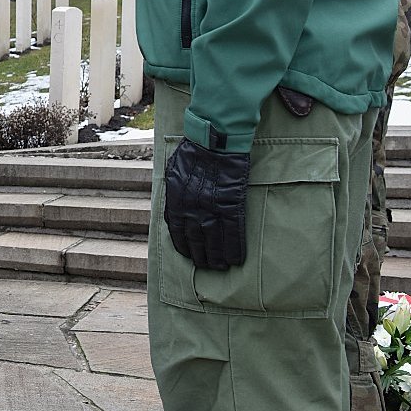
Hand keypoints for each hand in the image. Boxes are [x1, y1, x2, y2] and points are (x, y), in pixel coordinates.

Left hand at [162, 138, 250, 269]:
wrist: (213, 143)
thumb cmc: (192, 154)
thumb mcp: (173, 174)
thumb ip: (173, 193)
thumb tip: (175, 206)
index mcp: (175, 203)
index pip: (177, 233)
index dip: (184, 247)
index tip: (189, 255)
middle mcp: (191, 210)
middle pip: (195, 241)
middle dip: (201, 256)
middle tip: (206, 266)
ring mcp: (212, 209)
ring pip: (214, 241)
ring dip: (217, 257)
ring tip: (221, 267)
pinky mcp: (231, 205)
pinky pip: (234, 233)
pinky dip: (235, 248)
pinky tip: (237, 259)